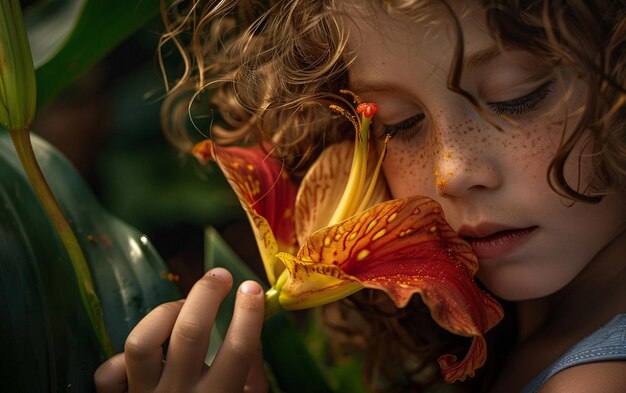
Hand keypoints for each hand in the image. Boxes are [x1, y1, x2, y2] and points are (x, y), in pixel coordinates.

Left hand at [94, 268, 267, 392]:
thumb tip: (252, 328)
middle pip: (190, 334)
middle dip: (207, 295)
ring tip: (183, 304)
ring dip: (165, 313)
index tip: (251, 288)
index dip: (247, 313)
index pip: (237, 350)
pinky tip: (148, 354)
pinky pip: (109, 374)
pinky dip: (122, 360)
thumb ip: (250, 373)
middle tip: (221, 276)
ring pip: (143, 342)